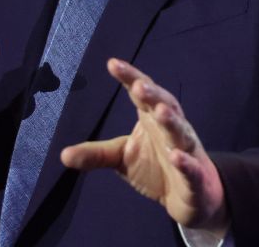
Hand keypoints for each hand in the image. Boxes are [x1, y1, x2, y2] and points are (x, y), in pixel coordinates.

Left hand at [60, 59, 228, 233]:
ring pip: (180, 131)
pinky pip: (191, 167)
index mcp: (153, 119)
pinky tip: (175, 156)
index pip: (142, 94)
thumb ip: (96, 154)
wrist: (191, 194)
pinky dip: (184, 162)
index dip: (130, 78)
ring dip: (172, 121)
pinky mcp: (195, 175)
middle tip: (139, 86)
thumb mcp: (122, 157)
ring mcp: (186, 150)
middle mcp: (172, 129)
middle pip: (165, 105)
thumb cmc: (156, 166)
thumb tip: (63, 155)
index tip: (113, 64)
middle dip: (153, 95)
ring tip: (160, 112)